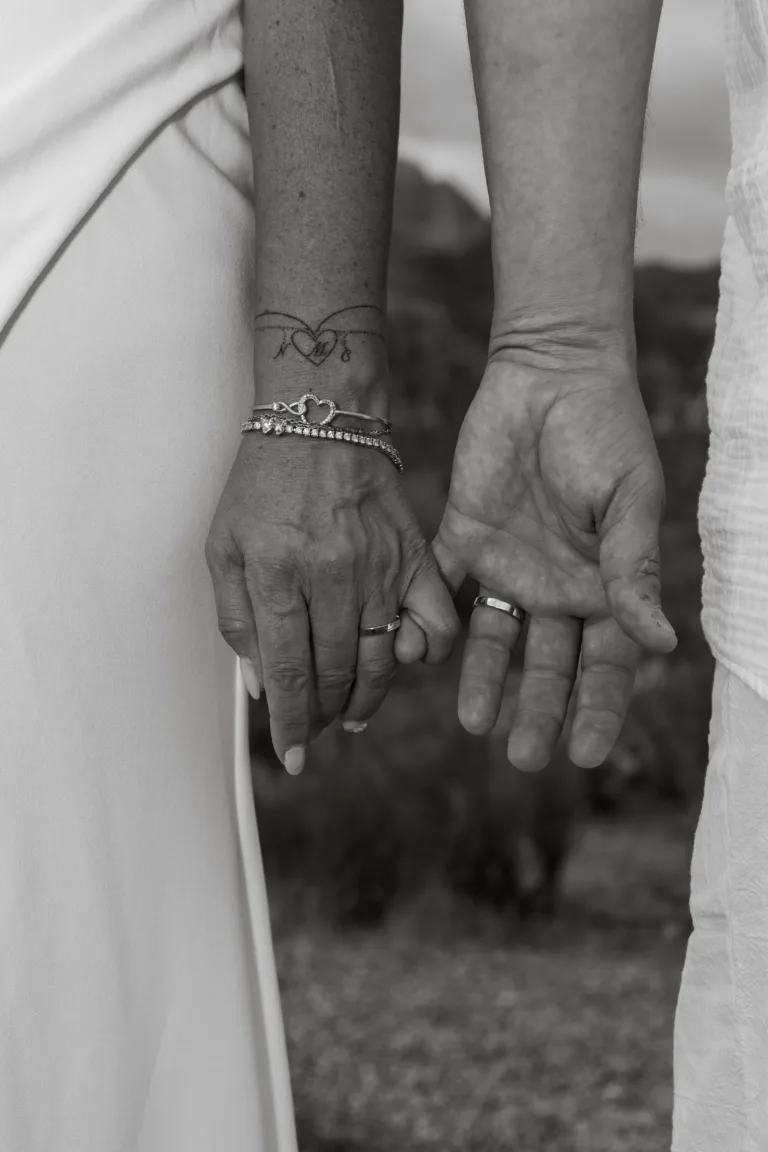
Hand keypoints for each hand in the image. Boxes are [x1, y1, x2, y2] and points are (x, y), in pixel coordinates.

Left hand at [205, 430, 458, 772]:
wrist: (320, 419)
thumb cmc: (263, 484)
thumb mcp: (224, 547)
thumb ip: (237, 620)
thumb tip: (260, 687)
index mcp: (278, 573)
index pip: (289, 671)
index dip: (290, 722)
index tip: (291, 754)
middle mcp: (333, 575)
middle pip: (335, 673)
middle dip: (320, 714)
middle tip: (312, 727)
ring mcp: (380, 566)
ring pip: (381, 659)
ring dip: (365, 698)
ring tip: (349, 714)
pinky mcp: (414, 555)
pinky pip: (436, 621)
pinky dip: (426, 653)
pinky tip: (403, 663)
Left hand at [397, 354, 676, 771]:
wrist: (550, 372)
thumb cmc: (606, 431)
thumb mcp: (627, 501)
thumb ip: (633, 571)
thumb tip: (663, 644)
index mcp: (604, 583)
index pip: (605, 662)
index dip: (597, 709)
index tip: (585, 754)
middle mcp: (555, 586)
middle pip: (548, 664)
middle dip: (538, 710)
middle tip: (523, 756)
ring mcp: (507, 565)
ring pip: (493, 640)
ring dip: (484, 681)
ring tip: (474, 723)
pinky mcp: (462, 538)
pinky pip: (442, 589)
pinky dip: (431, 621)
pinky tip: (421, 654)